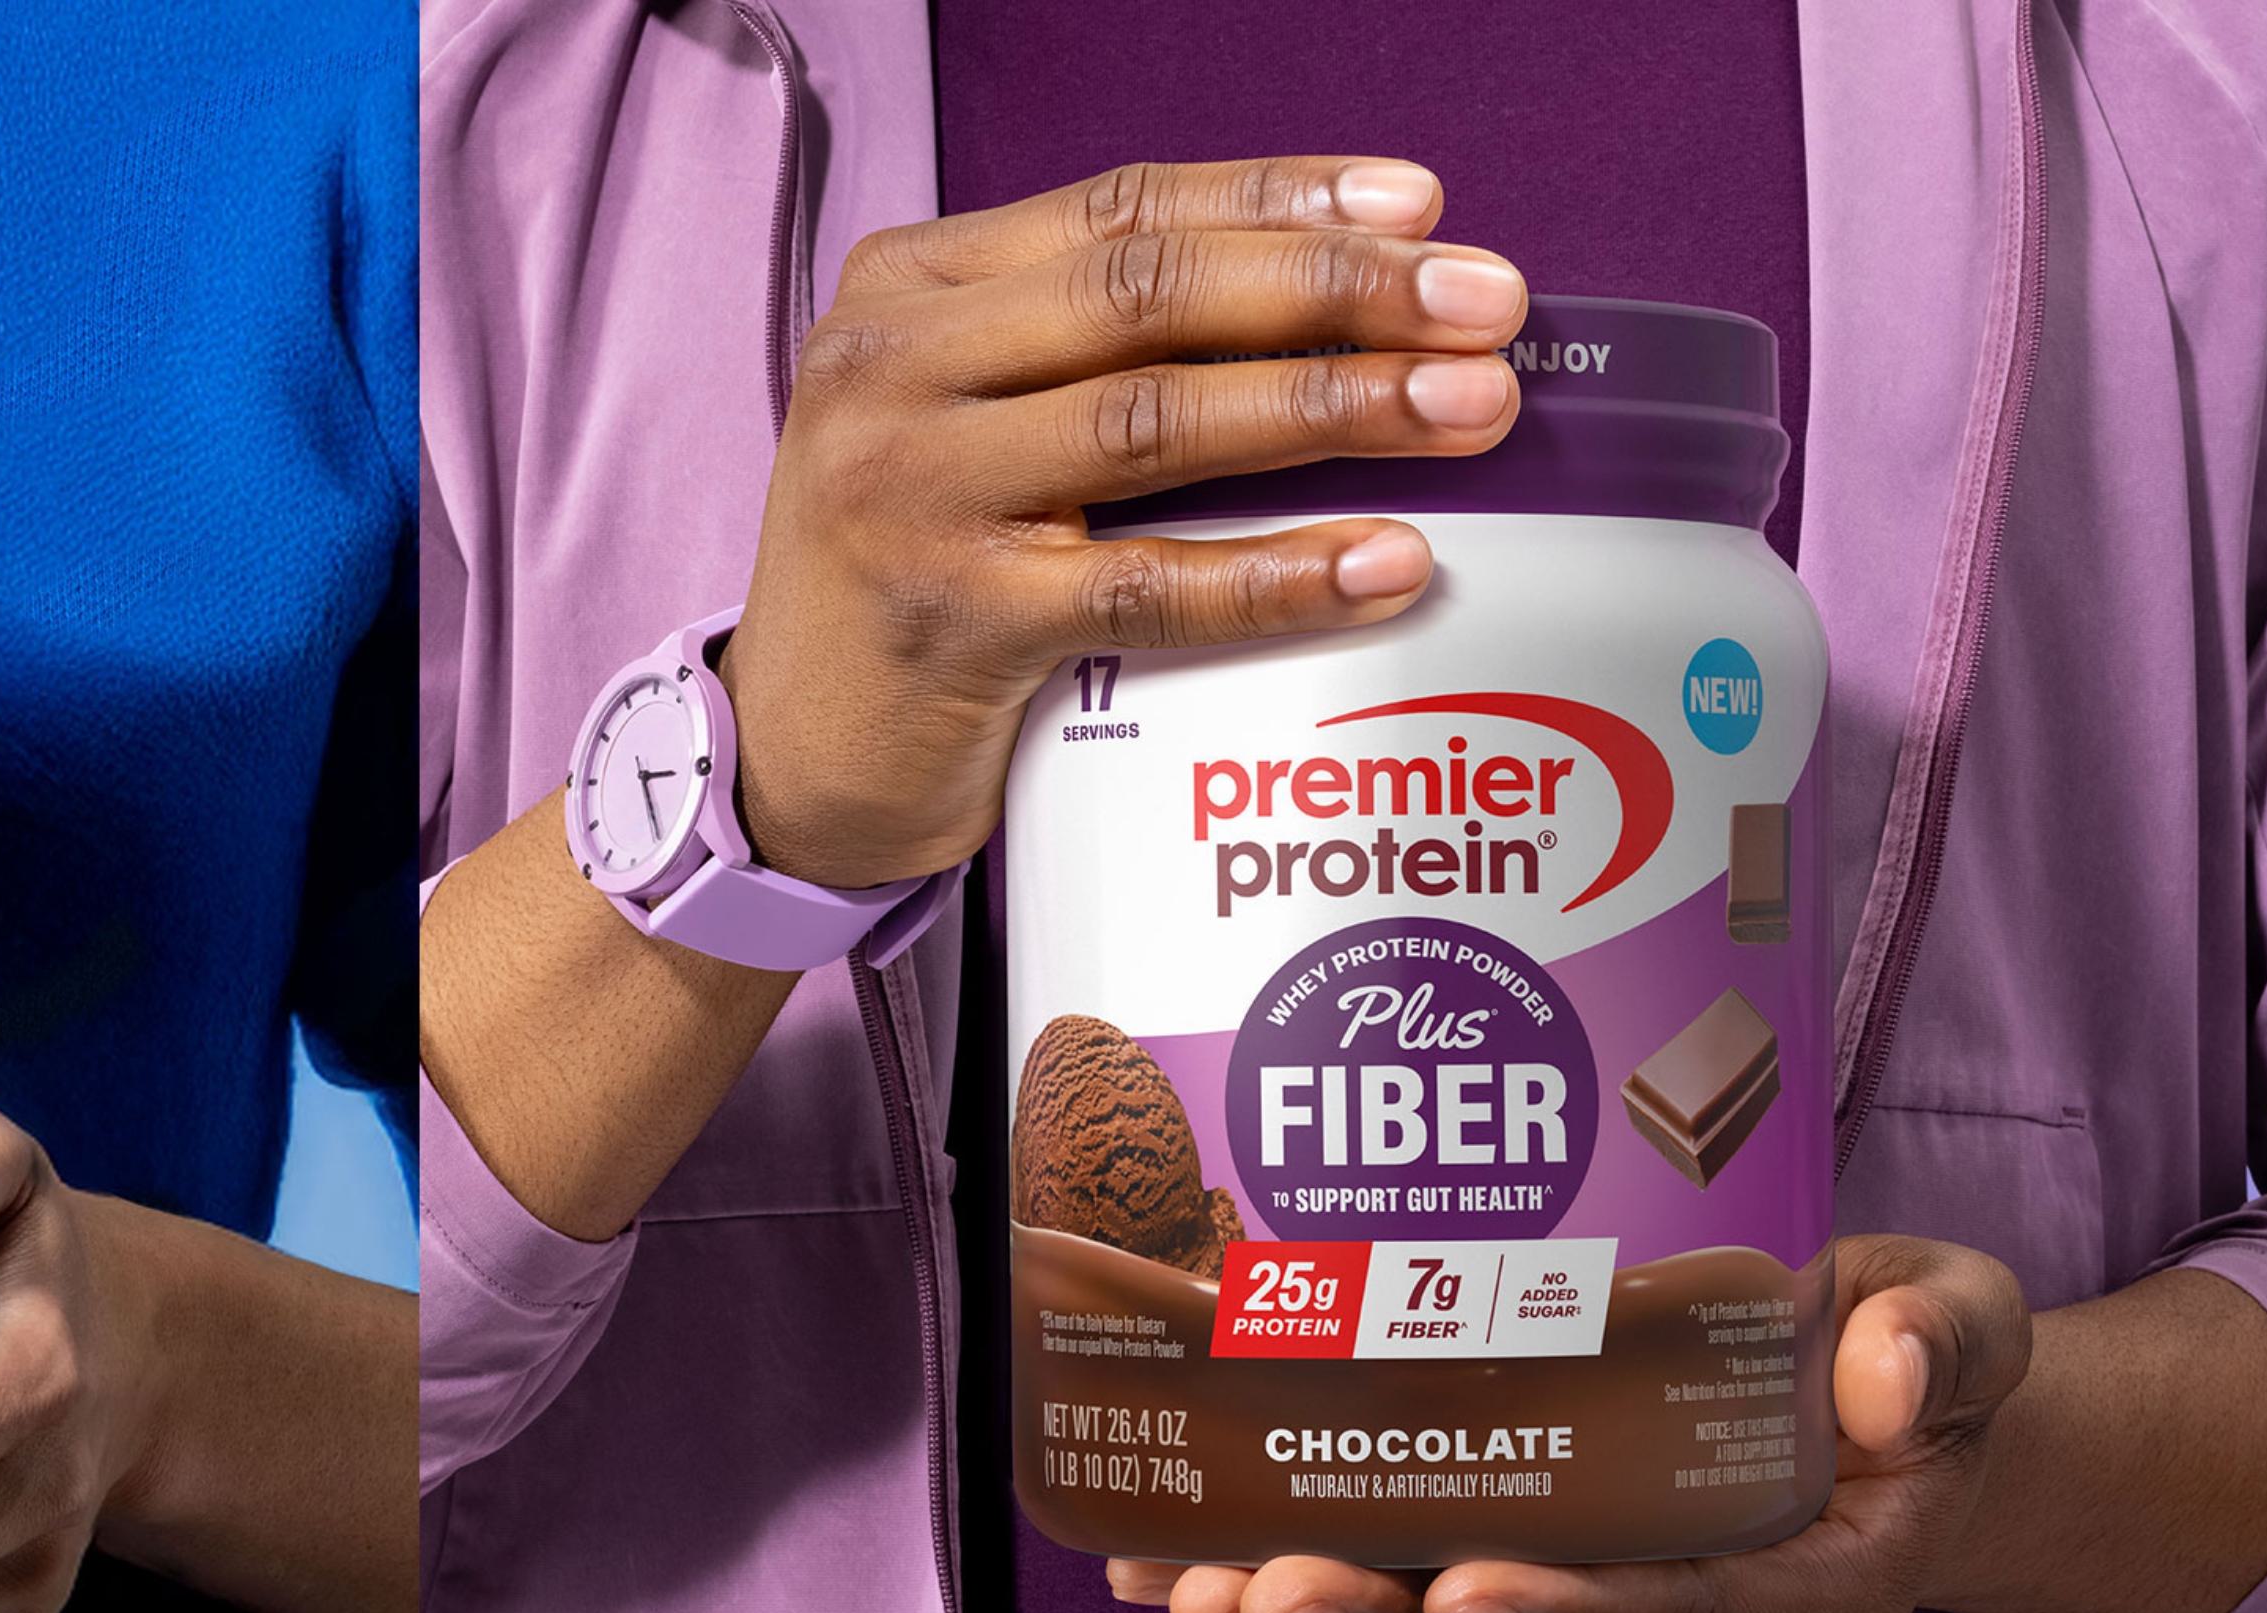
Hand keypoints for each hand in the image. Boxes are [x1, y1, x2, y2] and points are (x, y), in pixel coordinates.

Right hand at [721, 156, 1526, 886]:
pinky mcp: (951, 618)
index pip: (1119, 212)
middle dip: (1339, 287)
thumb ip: (1085, 354)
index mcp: (906, 295)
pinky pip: (1147, 586)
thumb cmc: (907, 579)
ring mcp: (910, 493)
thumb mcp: (960, 423)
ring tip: (1469, 407)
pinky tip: (1387, 561)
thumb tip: (1333, 305)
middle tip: (1486, 304)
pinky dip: (1279, 571)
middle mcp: (892, 373)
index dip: (1280, 199)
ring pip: (1157, 420)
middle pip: (1150, 293)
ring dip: (1335, 404)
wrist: (780, 758)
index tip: (1421, 208)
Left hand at [1110, 1235, 2032, 1612]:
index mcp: (1823, 1603)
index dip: (1572, 1608)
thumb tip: (1883, 1372)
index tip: (1465, 1583)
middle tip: (1268, 1586)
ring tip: (1194, 1585)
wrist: (1873, 1429)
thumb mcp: (1961, 1322)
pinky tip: (1184, 1573)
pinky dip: (1304, 1602)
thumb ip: (1947, 1340)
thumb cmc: (1904, 1363)